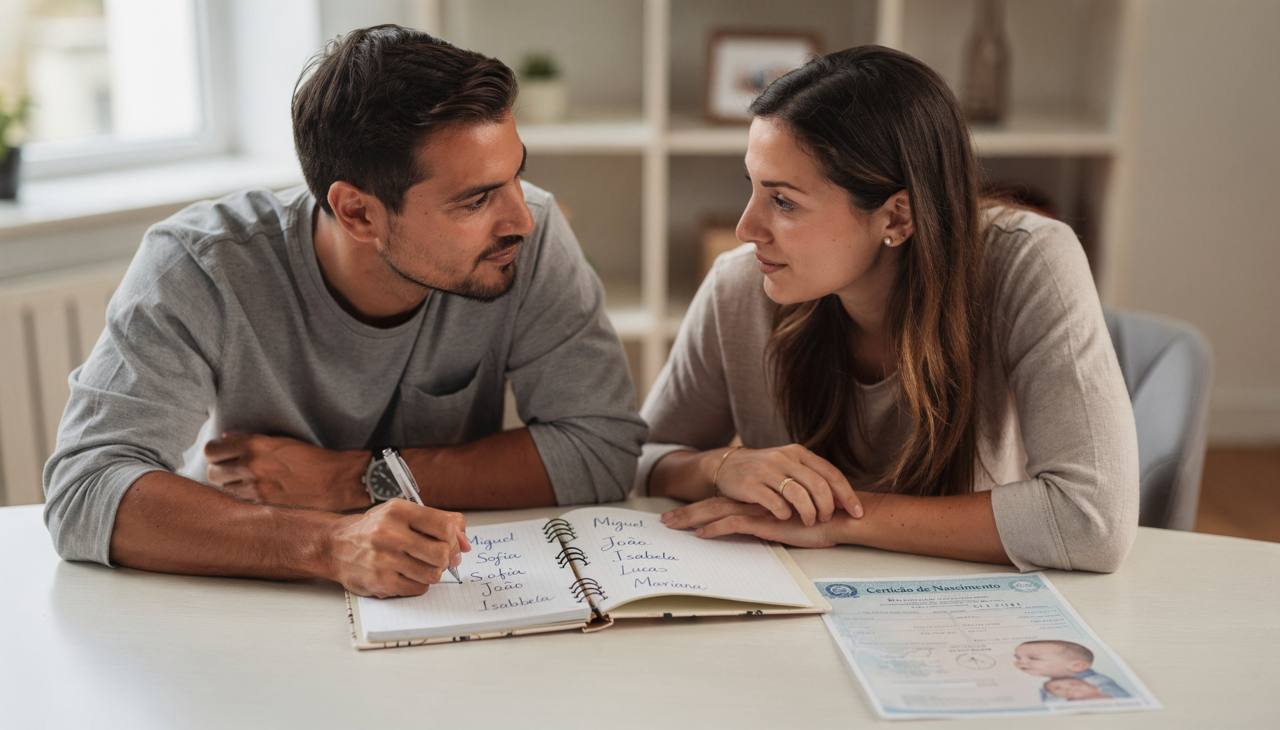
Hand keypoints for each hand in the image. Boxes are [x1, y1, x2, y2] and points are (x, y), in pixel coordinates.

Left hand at [205, 433, 369, 511]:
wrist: (339, 481)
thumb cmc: (313, 458)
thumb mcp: (282, 441)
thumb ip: (251, 441)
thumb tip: (226, 438)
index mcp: (255, 445)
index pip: (212, 450)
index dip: (215, 453)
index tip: (221, 454)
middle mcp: (251, 466)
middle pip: (213, 473)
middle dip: (221, 471)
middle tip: (232, 470)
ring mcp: (256, 489)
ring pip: (225, 491)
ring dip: (232, 487)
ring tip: (248, 484)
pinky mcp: (264, 507)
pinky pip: (241, 503)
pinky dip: (245, 500)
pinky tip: (258, 495)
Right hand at [326, 499, 471, 597]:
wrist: (335, 546)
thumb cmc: (373, 529)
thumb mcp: (402, 513)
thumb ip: (438, 521)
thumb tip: (466, 543)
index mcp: (398, 511)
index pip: (445, 526)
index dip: (455, 537)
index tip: (451, 540)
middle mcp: (390, 534)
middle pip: (442, 553)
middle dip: (446, 557)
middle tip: (438, 555)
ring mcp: (384, 561)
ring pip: (433, 574)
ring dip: (433, 571)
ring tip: (420, 564)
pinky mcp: (381, 583)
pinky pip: (419, 589)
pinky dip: (419, 584)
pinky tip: (407, 574)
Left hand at [661, 497, 841, 548]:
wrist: (841, 518)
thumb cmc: (821, 521)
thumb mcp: (790, 523)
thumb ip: (774, 524)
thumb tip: (759, 534)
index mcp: (759, 500)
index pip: (723, 502)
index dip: (700, 508)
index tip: (680, 515)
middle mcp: (755, 501)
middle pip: (713, 504)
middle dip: (687, 512)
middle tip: (665, 520)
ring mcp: (759, 510)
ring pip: (718, 511)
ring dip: (692, 518)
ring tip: (672, 525)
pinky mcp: (767, 520)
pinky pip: (734, 524)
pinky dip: (715, 529)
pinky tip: (700, 534)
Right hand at [713, 444, 861, 525]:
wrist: (726, 466)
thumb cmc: (764, 471)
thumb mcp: (789, 465)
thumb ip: (812, 477)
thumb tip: (842, 499)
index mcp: (799, 453)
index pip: (831, 474)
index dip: (847, 495)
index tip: (858, 512)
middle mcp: (785, 458)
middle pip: (819, 485)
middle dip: (828, 507)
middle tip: (826, 518)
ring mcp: (767, 470)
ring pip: (799, 495)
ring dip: (809, 513)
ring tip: (809, 521)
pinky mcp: (751, 485)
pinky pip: (776, 503)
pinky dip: (785, 514)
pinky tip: (785, 517)